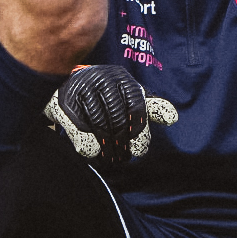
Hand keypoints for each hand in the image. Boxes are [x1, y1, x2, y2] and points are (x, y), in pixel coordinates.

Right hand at [46, 64, 177, 163]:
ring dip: (107, 147)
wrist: (68, 86)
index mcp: (122, 78)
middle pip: (118, 117)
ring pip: (100, 124)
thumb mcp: (130, 98)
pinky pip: (80, 127)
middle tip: (123, 158)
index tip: (137, 150)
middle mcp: (102, 78)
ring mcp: (82, 87)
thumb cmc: (107, 96)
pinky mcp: (64, 100)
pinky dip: (89, 143)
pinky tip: (93, 153)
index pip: (137, 106)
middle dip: (122, 142)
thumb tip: (172, 117)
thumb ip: (151, 107)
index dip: (139, 131)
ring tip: (110, 159)